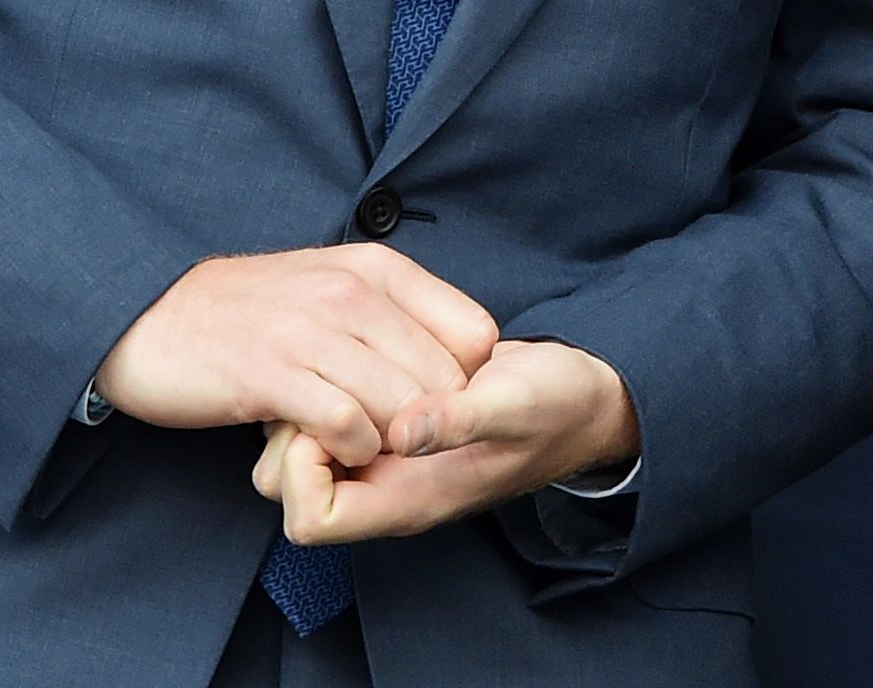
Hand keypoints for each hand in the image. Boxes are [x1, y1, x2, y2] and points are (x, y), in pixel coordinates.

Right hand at [94, 246, 499, 468]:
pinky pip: (347, 426)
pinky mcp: (271, 375)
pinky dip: (349, 451)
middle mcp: (352, 292)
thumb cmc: (250, 314)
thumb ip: (394, 313)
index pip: (475, 335)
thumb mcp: (333, 288)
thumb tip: (456, 359)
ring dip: (389, 442)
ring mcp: (311, 331)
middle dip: (429, 422)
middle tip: (395, 439)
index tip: (432, 404)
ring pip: (402, 406)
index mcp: (378, 269)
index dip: (464, 381)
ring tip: (361, 446)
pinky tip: (329, 449)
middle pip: (445, 380)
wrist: (149, 317)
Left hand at [254, 338, 637, 544]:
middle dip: (290, 432)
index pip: (310, 520)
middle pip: (288, 488)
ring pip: (301, 451)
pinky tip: (361, 353)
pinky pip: (332, 420)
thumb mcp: (516, 408)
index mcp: (410, 500)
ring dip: (309, 405)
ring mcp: (389, 460)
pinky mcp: (392, 428)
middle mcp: (388, 488)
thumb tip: (403, 431)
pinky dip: (332, 388)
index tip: (334, 416)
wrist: (584, 397)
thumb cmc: (555, 408)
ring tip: (343, 365)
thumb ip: (460, 420)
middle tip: (326, 383)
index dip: (303, 469)